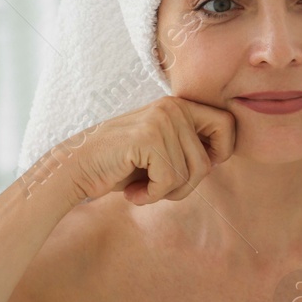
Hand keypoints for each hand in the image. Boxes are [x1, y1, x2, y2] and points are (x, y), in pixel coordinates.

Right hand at [56, 95, 237, 205]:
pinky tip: (132, 192)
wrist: (75, 170)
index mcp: (180, 106)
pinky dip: (152, 195)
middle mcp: (173, 107)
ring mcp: (161, 120)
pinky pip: (170, 180)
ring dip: (166, 192)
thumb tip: (223, 158)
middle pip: (208, 161)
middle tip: (160, 188)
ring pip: (190, 175)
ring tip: (141, 187)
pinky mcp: (148, 138)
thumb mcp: (163, 152)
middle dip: (187, 185)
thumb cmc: (120, 166)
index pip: (227, 125)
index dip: (220, 153)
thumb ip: (190, 148)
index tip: (192, 169)